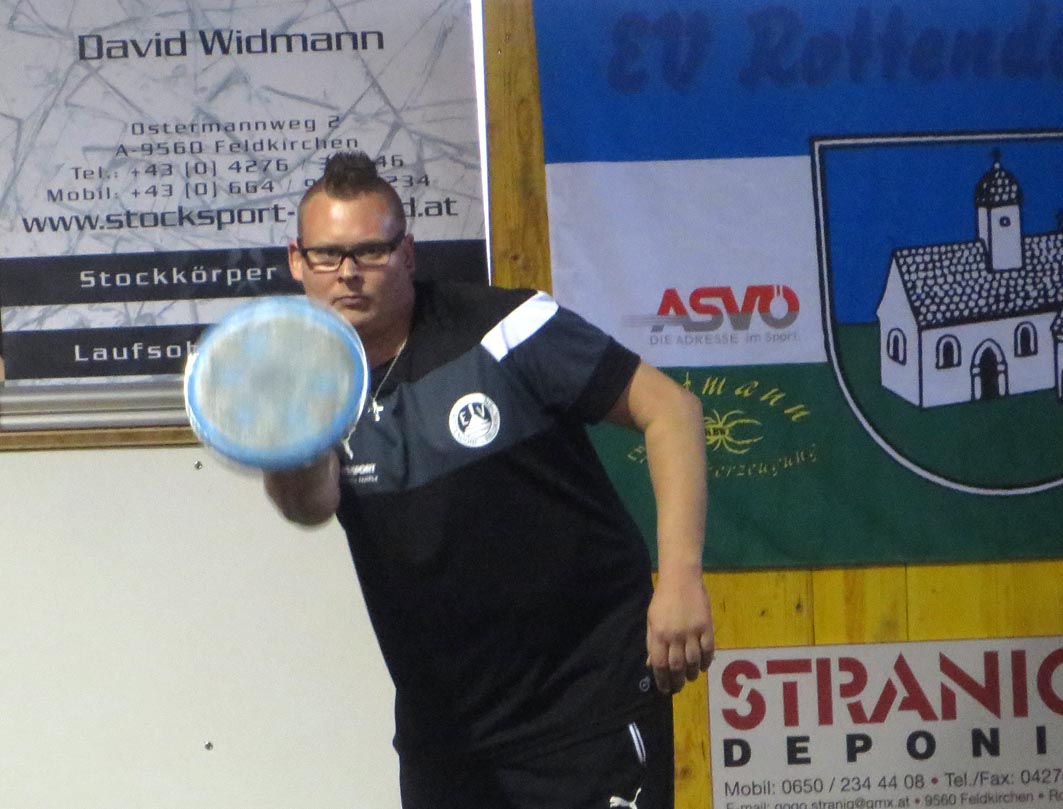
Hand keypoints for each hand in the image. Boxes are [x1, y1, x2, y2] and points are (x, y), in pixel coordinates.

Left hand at [646, 568, 714, 693]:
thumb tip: (651, 665)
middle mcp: (675, 636)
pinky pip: (708, 650)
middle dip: (677, 681)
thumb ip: (652, 643)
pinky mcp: (706, 626)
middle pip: (677, 666)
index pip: (660, 664)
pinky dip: (706, 661)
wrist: (681, 579)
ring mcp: (692, 631)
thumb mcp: (651, 621)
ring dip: (692, 673)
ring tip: (691, 677)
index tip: (665, 689)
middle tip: (678, 688)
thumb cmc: (663, 600)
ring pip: (693, 661)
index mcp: (659, 634)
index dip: (662, 680)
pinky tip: (703, 666)